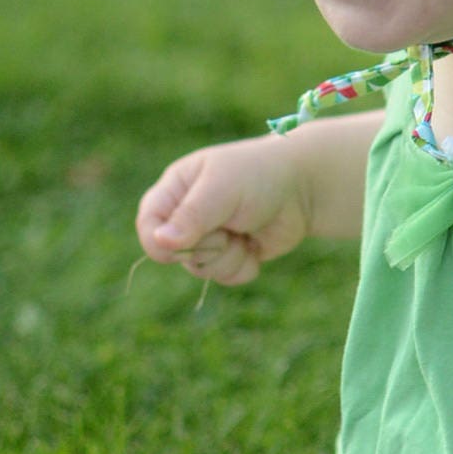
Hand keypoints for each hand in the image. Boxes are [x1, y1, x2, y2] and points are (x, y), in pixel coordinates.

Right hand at [135, 136, 310, 287]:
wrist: (305, 185)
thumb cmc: (259, 175)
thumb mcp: (223, 189)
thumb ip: (192, 216)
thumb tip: (160, 243)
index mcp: (176, 190)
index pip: (148, 225)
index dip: (159, 242)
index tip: (181, 245)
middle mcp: (187, 216)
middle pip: (175, 255)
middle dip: (207, 247)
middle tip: (230, 226)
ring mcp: (209, 237)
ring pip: (201, 270)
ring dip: (228, 258)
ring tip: (245, 232)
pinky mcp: (231, 255)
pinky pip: (225, 278)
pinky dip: (243, 267)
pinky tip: (255, 246)